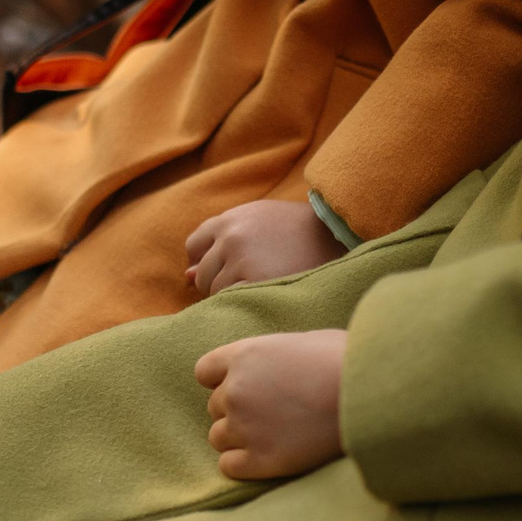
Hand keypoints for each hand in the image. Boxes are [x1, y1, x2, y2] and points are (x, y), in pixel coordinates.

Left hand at [185, 199, 346, 295]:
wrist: (335, 234)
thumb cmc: (296, 230)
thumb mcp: (258, 222)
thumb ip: (222, 241)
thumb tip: (186, 275)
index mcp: (229, 218)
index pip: (194, 245)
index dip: (206, 261)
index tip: (225, 270)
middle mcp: (231, 236)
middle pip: (203, 272)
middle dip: (218, 281)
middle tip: (249, 282)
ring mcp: (241, 259)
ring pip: (214, 290)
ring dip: (231, 294)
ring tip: (260, 288)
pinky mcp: (255, 280)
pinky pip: (231, 300)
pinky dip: (242, 302)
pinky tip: (262, 296)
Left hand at [194, 330, 345, 480]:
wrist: (369, 397)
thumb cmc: (348, 362)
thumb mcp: (308, 341)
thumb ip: (278, 354)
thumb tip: (280, 363)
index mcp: (244, 355)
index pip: (205, 371)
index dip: (224, 380)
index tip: (247, 386)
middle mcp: (235, 391)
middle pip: (216, 406)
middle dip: (239, 409)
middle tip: (274, 412)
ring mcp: (244, 427)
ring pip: (218, 437)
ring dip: (240, 437)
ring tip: (274, 435)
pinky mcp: (260, 460)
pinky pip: (228, 465)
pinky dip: (244, 463)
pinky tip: (270, 455)